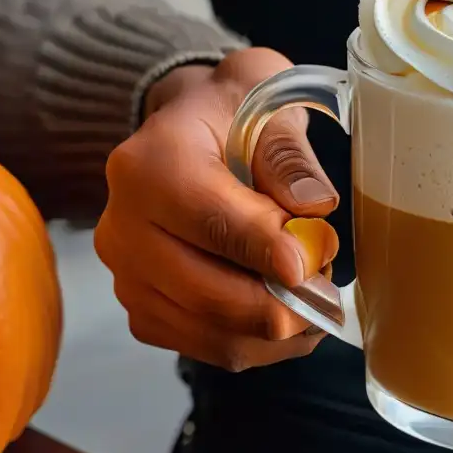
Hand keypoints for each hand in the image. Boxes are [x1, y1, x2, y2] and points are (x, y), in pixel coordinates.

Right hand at [95, 49, 339, 371]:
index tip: (309, 266)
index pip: (208, 220)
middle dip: (278, 301)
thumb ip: (289, 157)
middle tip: (329, 290)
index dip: (263, 250)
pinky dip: (256, 342)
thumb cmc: (232, 114)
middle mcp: (123, 224)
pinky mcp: (143, 307)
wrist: (190, 130)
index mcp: (149, 163)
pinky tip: (290, 317)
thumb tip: (315, 207)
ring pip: (208, 329)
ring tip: (317, 302)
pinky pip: (204, 346)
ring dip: (273, 330)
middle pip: (204, 289)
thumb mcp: (266, 107)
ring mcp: (127, 273)